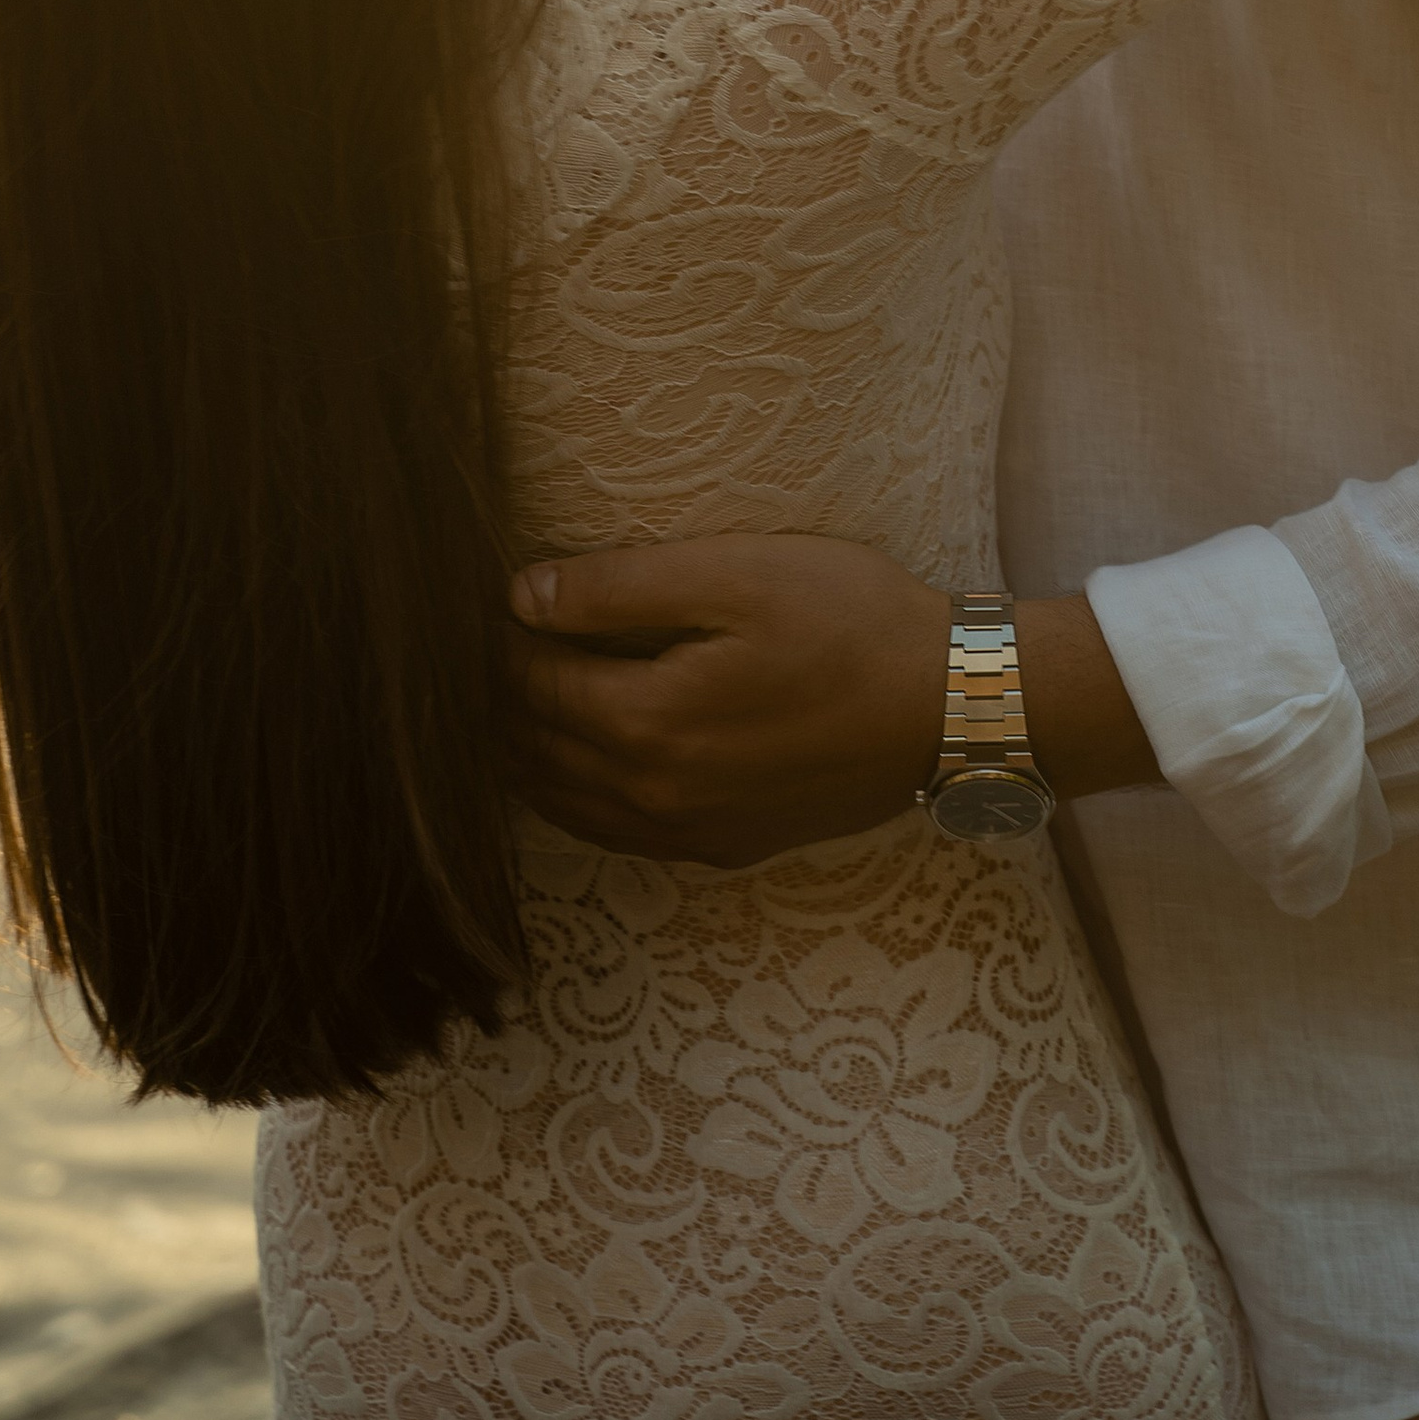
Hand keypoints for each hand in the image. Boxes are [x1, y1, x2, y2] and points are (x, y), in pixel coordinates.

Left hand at [507, 536, 1162, 865]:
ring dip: (522, 753)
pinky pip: (616, 830)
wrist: (955, 707)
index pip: (525, 683)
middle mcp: (654, 794)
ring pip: (564, 802)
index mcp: (647, 723)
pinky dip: (574, 795)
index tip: (463, 601)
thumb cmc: (851, 622)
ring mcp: (690, 831)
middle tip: (464, 649)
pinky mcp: (726, 845)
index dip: (487, 640)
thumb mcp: (736, 574)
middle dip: (490, 700)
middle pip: (531, 750)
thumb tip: (520, 596)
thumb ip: (618, 587)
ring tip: (499, 699)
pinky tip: (573, 757)